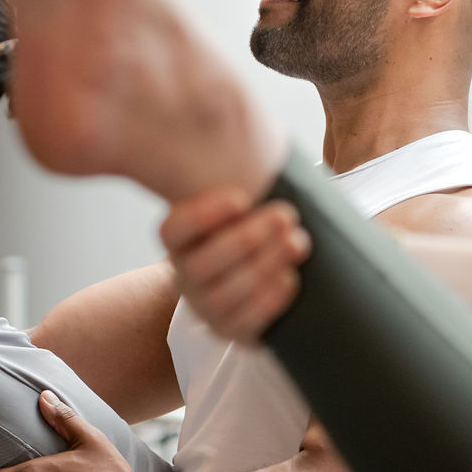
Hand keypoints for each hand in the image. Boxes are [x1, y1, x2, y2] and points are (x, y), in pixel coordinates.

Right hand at [159, 187, 310, 342]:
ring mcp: (204, 307)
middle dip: (247, 239)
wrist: (251, 282)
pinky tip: (290, 278)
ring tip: (297, 242)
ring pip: (223, 294)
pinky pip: (243, 323)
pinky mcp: (229, 331)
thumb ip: (240, 182)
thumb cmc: (247, 230)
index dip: (203, 216)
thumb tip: (251, 141)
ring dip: (264, 266)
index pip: (174, 231)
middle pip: (202, 265)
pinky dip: (268, 300)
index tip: (242, 198)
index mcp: (179, 241)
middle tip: (286, 215)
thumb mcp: (237, 208)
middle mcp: (185, 276)